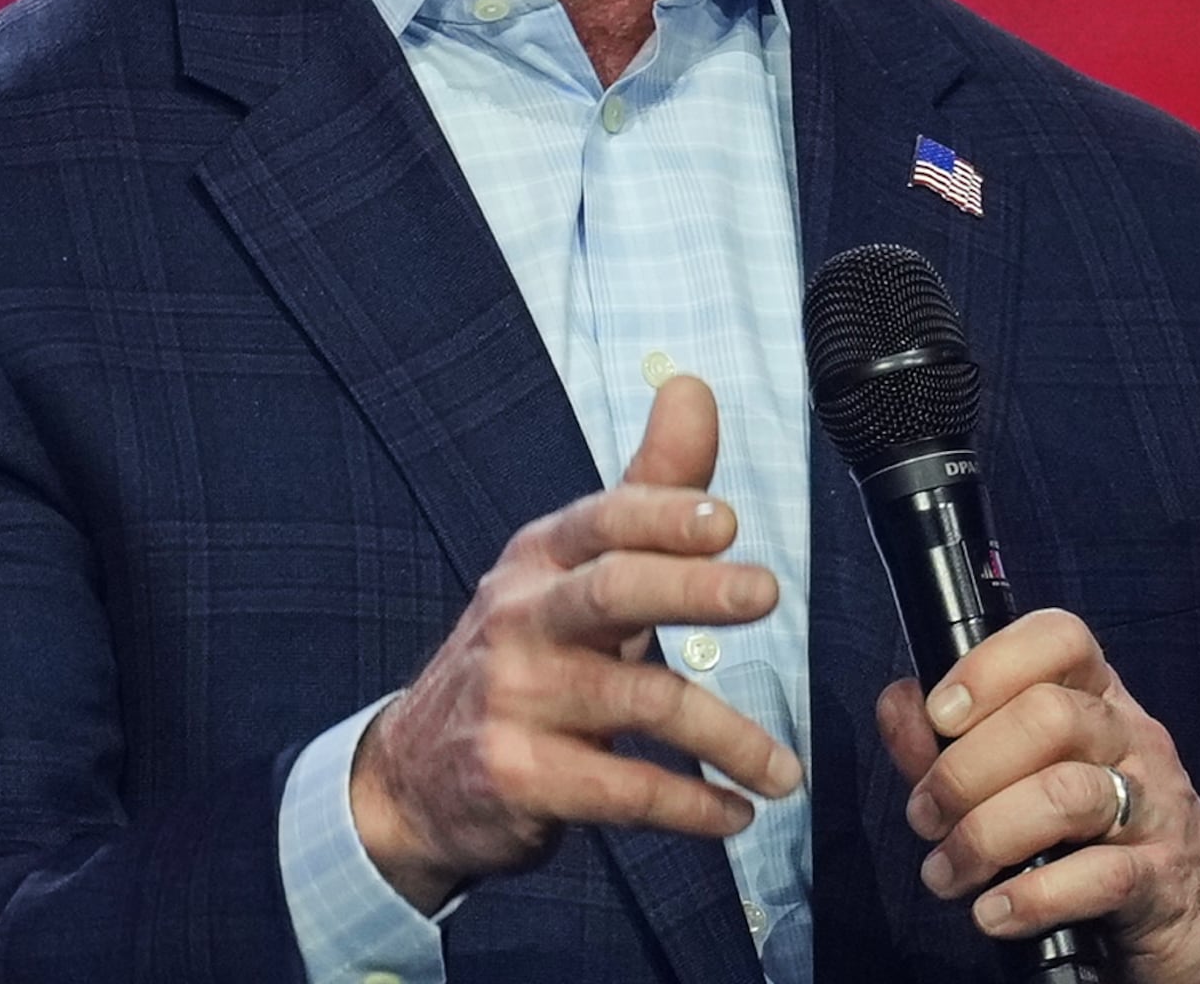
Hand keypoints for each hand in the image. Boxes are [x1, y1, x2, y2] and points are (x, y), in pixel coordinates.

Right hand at [350, 374, 804, 910]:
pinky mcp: (520, 777)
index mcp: (540, 558)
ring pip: (639, 703)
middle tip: (765, 593)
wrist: (413, 778)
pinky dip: (690, 806)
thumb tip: (692, 386)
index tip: (727, 519)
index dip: (664, 514)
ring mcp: (516, 699)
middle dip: (691, 587)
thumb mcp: (571, 572)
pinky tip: (734, 813)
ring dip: (727, 737)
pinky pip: (623, 790)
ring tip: (786, 770)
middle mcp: (522, 618)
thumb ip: (648, 491)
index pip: (604, 519)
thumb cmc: (521, 659)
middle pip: (613, 590)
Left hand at [877, 607, 1199, 983]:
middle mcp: (1132, 739)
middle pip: (1049, 716)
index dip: (989, 665)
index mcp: (1097, 700)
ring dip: (984, 835)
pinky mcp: (1163, 879)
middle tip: (927, 817)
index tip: (939, 715)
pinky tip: (994, 913)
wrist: (1197, 925)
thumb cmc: (1093, 840)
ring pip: (1066, 794)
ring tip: (947, 873)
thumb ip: (952, 742)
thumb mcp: (1023, 779)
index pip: (1060, 637)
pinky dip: (1032, 897)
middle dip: (964, 770)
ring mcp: (1156, 807)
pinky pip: (1098, 876)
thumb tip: (899, 704)